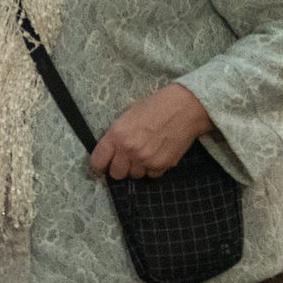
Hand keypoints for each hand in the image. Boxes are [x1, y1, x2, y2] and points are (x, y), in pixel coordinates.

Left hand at [91, 84, 212, 180]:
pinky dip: (153, 167)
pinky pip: (152, 174)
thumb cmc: (155, 107)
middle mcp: (129, 150)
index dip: (101, 163)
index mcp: (117, 135)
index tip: (105, 162)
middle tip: (127, 158)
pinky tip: (158, 153)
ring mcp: (146, 160)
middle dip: (120, 167)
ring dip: (138, 167)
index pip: (98, 161)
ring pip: (135, 175)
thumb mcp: (128, 116)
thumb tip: (111, 151)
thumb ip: (117, 135)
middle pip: (116, 174)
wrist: (184, 108)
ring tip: (146, 152)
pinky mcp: (161, 166)